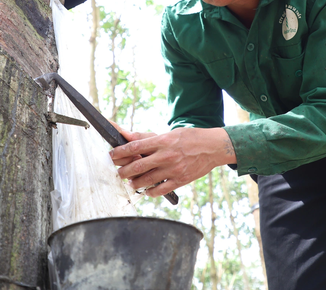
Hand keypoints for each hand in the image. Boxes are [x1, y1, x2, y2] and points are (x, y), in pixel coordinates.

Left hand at [109, 127, 236, 196]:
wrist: (213, 147)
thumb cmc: (191, 138)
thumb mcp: (170, 133)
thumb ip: (149, 138)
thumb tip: (129, 137)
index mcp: (162, 141)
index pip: (134, 147)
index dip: (120, 152)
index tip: (112, 155)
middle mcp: (166, 156)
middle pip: (137, 166)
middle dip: (123, 171)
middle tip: (118, 173)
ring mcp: (173, 169)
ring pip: (146, 180)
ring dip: (134, 183)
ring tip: (130, 182)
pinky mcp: (180, 180)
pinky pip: (160, 190)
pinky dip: (149, 192)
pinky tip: (146, 190)